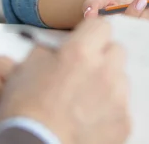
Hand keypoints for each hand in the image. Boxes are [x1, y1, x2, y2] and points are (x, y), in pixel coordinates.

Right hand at [0, 18, 130, 143]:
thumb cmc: (26, 115)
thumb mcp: (25, 69)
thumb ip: (47, 51)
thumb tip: (56, 50)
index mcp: (80, 53)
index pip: (101, 25)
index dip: (91, 33)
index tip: (86, 40)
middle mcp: (104, 72)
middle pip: (116, 51)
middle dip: (102, 57)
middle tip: (84, 71)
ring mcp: (117, 99)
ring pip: (122, 79)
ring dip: (108, 83)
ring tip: (84, 100)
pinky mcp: (124, 123)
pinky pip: (123, 107)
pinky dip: (110, 111)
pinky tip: (89, 119)